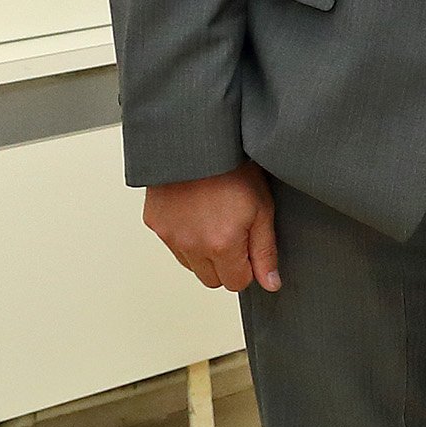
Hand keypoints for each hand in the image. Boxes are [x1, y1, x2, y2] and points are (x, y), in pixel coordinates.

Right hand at [144, 163, 279, 292]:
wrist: (198, 143)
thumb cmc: (234, 170)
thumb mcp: (262, 209)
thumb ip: (265, 251)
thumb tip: (271, 283)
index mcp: (221, 245)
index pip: (236, 283)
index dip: (248, 269)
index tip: (251, 249)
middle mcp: (190, 246)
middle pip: (211, 280)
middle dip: (226, 265)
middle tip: (236, 234)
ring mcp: (169, 236)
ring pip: (191, 265)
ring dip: (204, 253)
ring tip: (216, 220)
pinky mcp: (155, 224)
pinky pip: (173, 245)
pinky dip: (185, 237)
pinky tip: (197, 213)